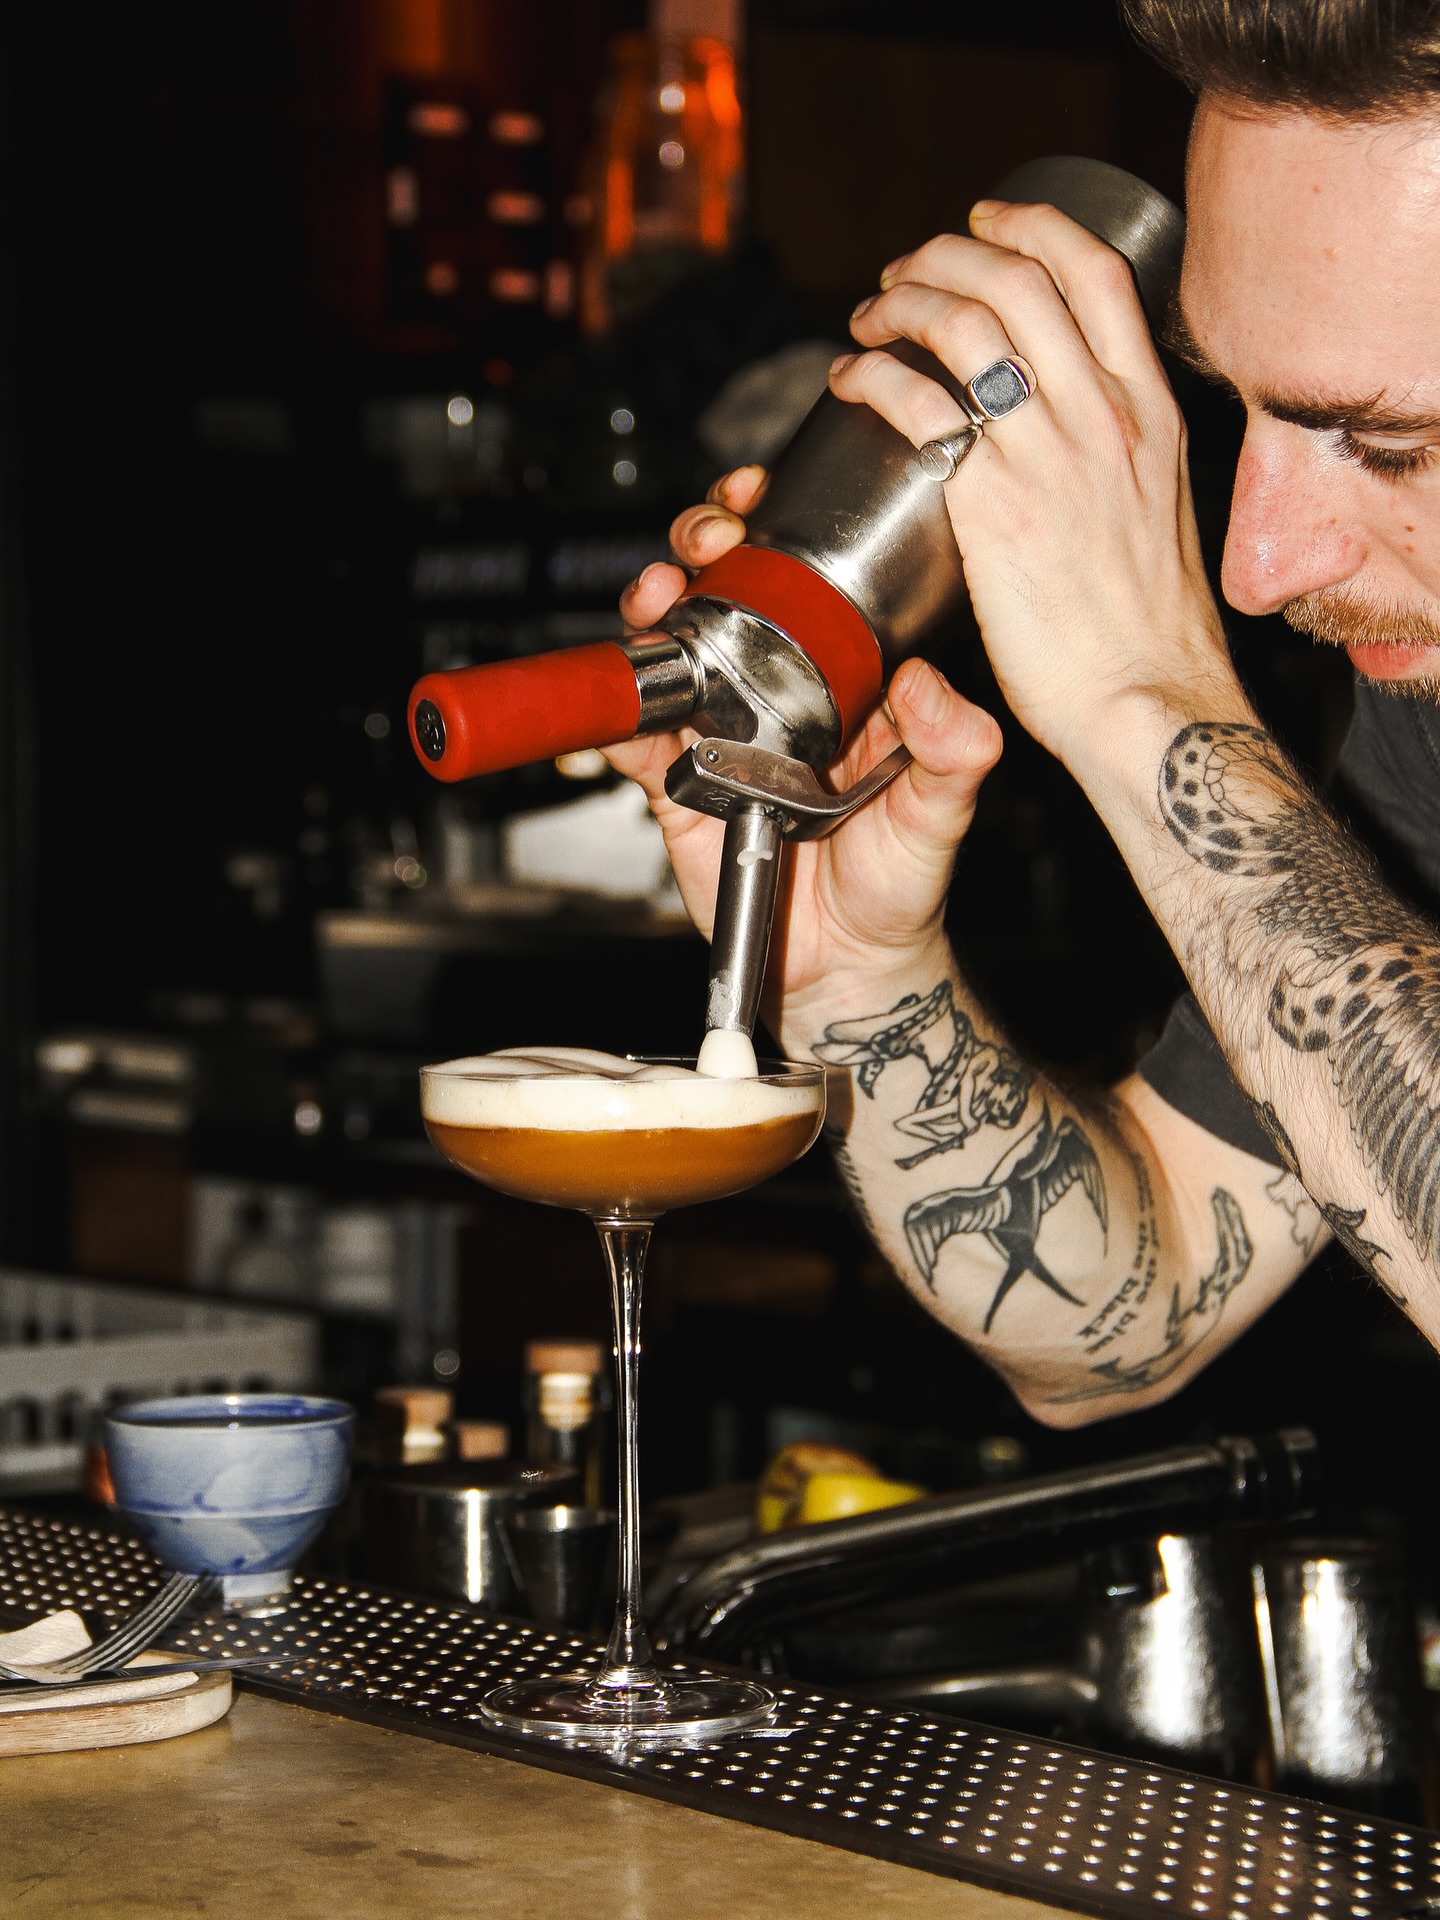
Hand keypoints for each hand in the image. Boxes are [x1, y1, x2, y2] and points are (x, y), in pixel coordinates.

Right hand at [608, 467, 1002, 1031]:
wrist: (847, 965)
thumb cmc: (899, 884)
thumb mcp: (943, 812)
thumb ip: (952, 752)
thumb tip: (935, 689)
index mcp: (844, 679)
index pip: (808, 581)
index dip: (782, 531)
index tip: (768, 500)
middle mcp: (777, 693)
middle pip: (727, 591)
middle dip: (707, 544)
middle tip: (710, 537)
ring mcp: (722, 732)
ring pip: (673, 645)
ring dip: (655, 607)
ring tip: (655, 593)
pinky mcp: (677, 781)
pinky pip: (633, 736)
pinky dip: (614, 711)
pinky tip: (618, 694)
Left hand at [833, 202, 1240, 774]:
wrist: (1150, 703)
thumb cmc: (1148, 638)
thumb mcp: (1158, 517)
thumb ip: (1119, 466)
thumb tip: (1068, 451)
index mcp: (1150, 414)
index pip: (1097, 274)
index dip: (1032, 226)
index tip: (987, 222)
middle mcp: (1106, 417)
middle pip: (1021, 276)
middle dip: (947, 251)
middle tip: (903, 270)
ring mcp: (1051, 457)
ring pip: (969, 323)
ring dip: (903, 299)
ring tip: (868, 316)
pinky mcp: (996, 507)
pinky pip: (922, 406)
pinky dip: (874, 377)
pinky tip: (850, 384)